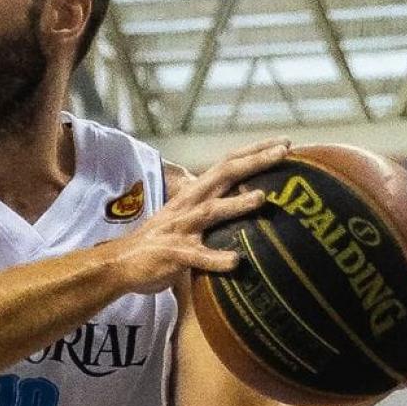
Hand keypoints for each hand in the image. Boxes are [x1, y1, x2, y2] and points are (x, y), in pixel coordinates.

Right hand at [117, 140, 290, 295]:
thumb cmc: (161, 242)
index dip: (255, 151)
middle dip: (254, 162)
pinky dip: (215, 259)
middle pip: (224, 174)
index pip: (228, 163)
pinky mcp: (173, 254)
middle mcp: (189, 204)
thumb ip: (213, 208)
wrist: (121, 262)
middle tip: (283, 151)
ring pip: (211, 211)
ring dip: (236, 205)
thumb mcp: (188, 217)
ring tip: (261, 198)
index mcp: (195, 193)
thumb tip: (246, 203)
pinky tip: (235, 262)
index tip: (285, 142)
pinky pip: (197, 256)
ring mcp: (181, 228)